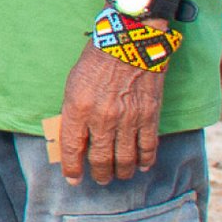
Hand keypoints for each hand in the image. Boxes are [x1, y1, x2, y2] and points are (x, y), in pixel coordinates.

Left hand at [59, 41, 164, 182]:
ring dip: (122, 171)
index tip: (73, 179)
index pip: (72, 148)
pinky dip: (146, 160)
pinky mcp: (149, 115)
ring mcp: (128, 119)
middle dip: (99, 174)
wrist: (129, 42)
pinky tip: (142, 166)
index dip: (72, 168)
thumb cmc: (96, 61)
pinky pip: (148, 146)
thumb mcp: (73, 85)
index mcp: (78, 109)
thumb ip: (73, 112)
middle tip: (100, 180)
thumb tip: (75, 138)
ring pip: (125, 158)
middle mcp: (102, 118)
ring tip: (119, 176)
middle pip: (100, 158)